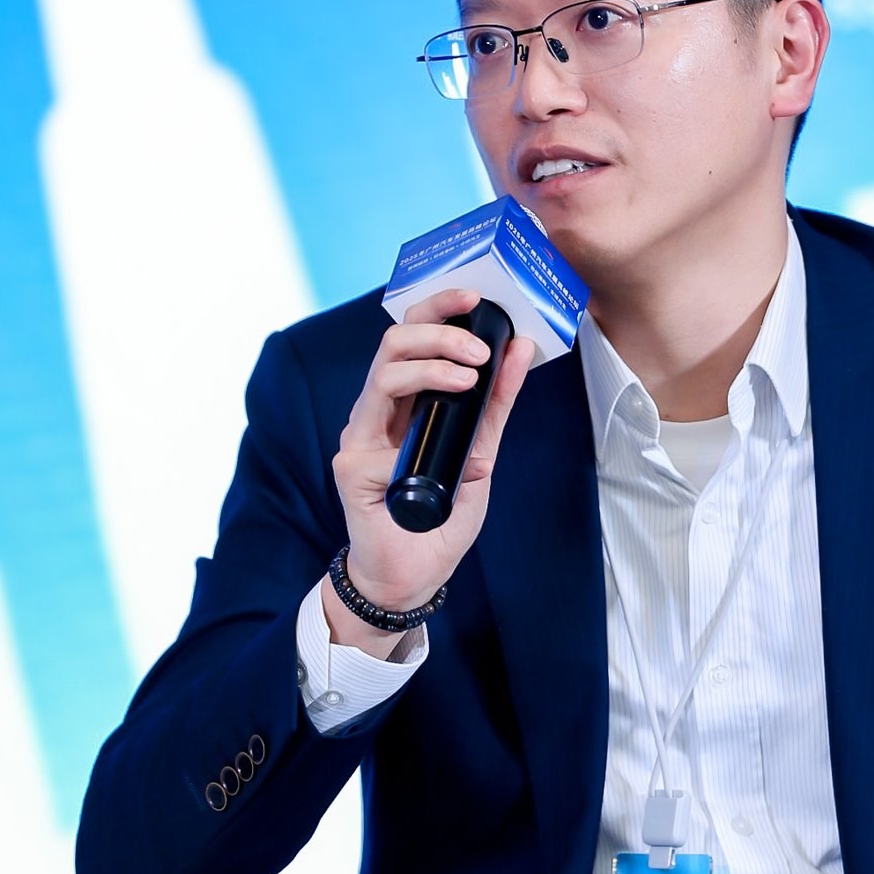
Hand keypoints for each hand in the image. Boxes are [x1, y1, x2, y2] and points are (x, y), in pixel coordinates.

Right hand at [325, 286, 534, 649]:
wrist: (415, 576)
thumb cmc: (441, 520)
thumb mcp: (481, 456)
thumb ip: (496, 406)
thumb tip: (520, 349)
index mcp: (407, 404)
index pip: (416, 338)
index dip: (442, 309)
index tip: (479, 297)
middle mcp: (380, 410)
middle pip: (395, 338)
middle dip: (440, 325)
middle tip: (481, 342)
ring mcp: (362, 432)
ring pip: (385, 364)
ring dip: (433, 355)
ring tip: (472, 369)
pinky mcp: (353, 459)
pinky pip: (378, 408)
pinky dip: (420, 386)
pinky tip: (454, 392)